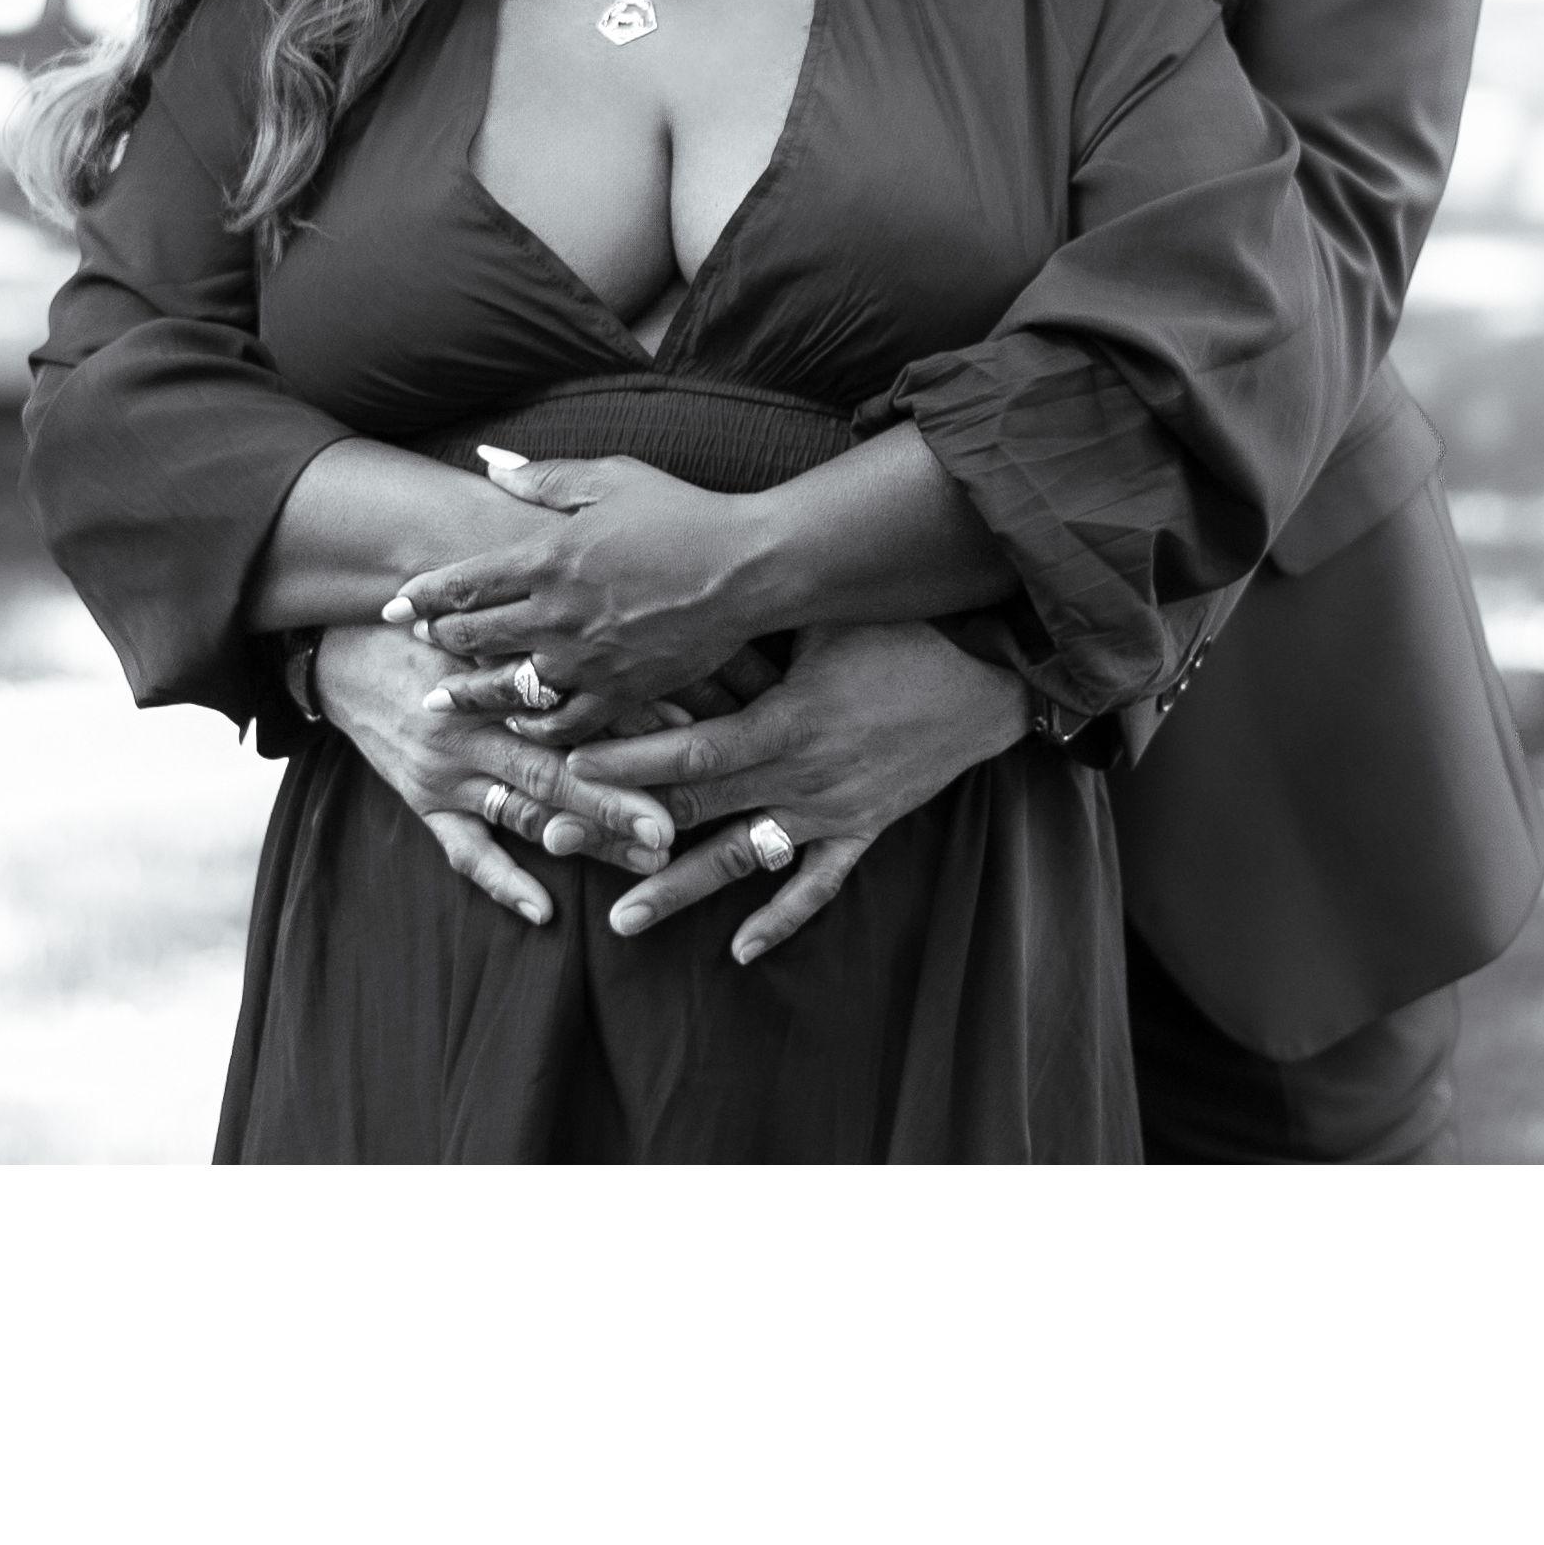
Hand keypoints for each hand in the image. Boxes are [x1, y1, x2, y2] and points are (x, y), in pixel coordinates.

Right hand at [313, 620, 678, 926]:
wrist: (342, 653)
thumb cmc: (430, 627)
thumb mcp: (483, 619)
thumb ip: (545, 632)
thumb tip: (632, 633)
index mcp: (491, 677)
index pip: (569, 703)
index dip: (630, 722)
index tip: (690, 740)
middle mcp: (472, 727)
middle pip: (556, 767)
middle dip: (618, 799)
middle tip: (674, 826)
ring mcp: (446, 771)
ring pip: (525, 812)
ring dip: (586, 839)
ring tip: (647, 861)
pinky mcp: (423, 803)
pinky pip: (464, 851)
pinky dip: (503, 881)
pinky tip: (544, 911)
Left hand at [400, 452, 777, 707]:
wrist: (746, 568)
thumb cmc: (683, 513)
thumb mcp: (612, 477)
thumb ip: (546, 476)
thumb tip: (491, 465)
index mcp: (549, 555)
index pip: (464, 580)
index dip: (422, 594)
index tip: (394, 604)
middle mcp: (556, 612)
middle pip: (474, 634)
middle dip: (438, 639)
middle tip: (415, 644)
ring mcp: (586, 658)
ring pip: (505, 685)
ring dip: (467, 691)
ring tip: (440, 699)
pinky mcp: (619, 691)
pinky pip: (563, 721)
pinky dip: (534, 725)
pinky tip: (518, 724)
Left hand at [561, 624, 1029, 964]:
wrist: (992, 677)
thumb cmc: (904, 632)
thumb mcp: (825, 618)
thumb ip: (755, 624)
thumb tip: (683, 594)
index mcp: (786, 720)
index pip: (692, 748)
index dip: (629, 759)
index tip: (570, 765)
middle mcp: (801, 775)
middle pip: (696, 807)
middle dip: (621, 825)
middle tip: (552, 837)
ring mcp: (832, 810)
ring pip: (743, 859)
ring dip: (679, 889)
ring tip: (621, 921)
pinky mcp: (865, 829)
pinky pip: (818, 886)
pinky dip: (780, 918)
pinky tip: (738, 950)